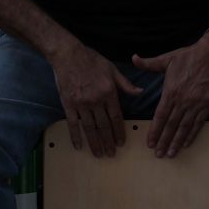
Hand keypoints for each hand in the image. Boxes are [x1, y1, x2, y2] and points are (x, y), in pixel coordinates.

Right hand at [48, 42, 142, 157]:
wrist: (68, 54)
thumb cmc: (91, 60)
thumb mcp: (112, 69)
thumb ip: (125, 84)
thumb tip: (140, 92)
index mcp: (108, 92)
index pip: (116, 117)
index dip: (119, 132)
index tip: (121, 143)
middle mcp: (96, 100)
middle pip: (103, 126)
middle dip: (108, 142)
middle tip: (111, 154)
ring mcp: (81, 103)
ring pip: (89, 128)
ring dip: (95, 143)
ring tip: (99, 154)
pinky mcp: (68, 104)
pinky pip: (72, 123)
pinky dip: (75, 136)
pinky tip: (79, 146)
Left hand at [131, 34, 208, 157]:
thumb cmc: (186, 58)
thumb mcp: (165, 59)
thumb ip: (149, 63)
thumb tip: (133, 58)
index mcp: (171, 92)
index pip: (160, 116)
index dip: (155, 131)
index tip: (150, 143)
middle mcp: (182, 101)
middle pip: (171, 125)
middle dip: (164, 141)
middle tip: (158, 154)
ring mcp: (195, 105)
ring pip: (184, 127)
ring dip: (177, 142)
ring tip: (171, 154)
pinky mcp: (206, 106)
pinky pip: (198, 123)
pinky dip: (192, 134)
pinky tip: (186, 144)